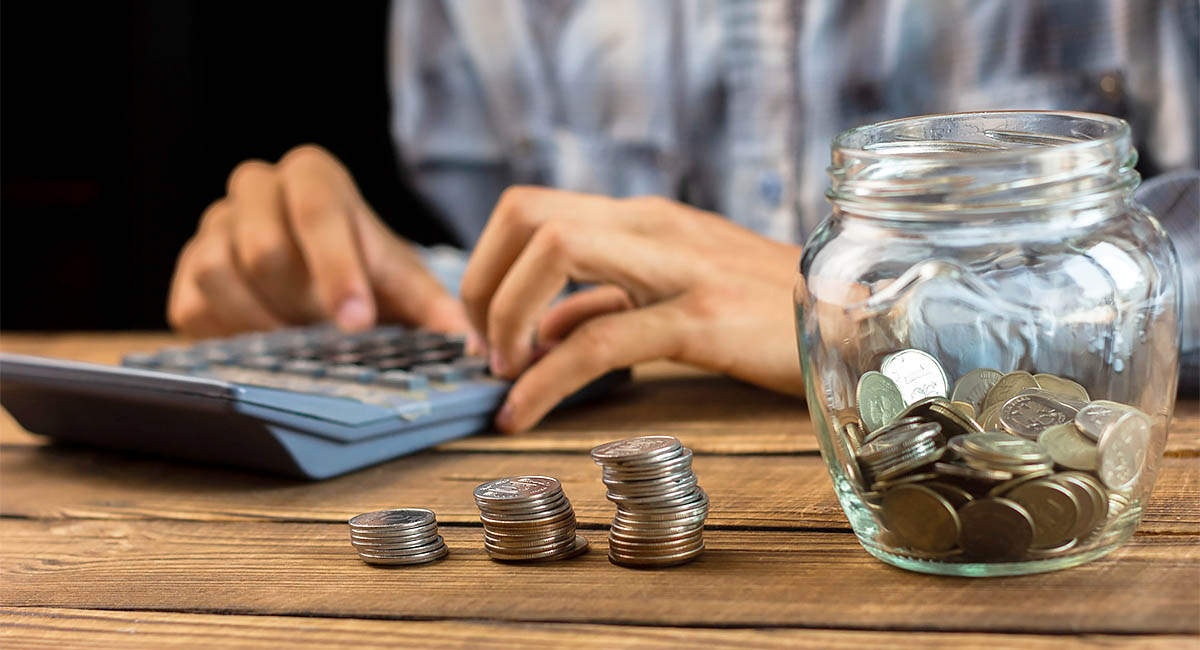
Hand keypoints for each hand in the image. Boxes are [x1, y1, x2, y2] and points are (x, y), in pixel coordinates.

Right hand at [168, 145, 468, 336]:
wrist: (317, 274)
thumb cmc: (363, 269)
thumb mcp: (402, 281)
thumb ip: (434, 307)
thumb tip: (469, 347)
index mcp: (313, 176)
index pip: (318, 209)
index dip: (336, 268)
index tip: (357, 321)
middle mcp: (255, 189)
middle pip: (261, 245)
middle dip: (300, 302)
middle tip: (330, 338)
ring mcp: (213, 228)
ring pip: (218, 273)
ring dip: (262, 322)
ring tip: (300, 345)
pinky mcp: (186, 272)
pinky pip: (193, 306)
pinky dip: (231, 336)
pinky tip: (266, 349)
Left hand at [461, 186, 804, 432]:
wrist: (859, 321)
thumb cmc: (768, 309)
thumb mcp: (679, 290)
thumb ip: (611, 298)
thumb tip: (540, 329)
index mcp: (644, 219)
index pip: (531, 209)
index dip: (486, 263)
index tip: (482, 324)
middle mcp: (653, 226)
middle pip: (527, 216)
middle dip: (480, 285)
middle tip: (481, 348)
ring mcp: (679, 266)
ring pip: (554, 254)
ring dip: (503, 320)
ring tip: (500, 376)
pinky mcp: (703, 317)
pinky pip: (600, 339)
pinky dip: (545, 380)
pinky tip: (523, 414)